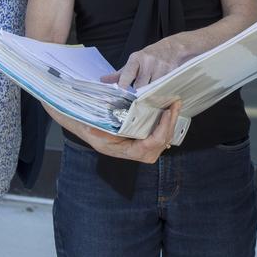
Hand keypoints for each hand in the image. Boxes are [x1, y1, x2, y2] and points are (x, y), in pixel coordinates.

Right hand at [44, 101, 180, 163]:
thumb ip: (104, 128)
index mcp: (122, 150)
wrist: (80, 123)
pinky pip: (156, 136)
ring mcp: (136, 147)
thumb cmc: (87, 124)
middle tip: (175, 105)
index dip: (160, 131)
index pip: (148, 147)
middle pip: (159, 145)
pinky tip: (168, 111)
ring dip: (170, 124)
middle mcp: (131, 151)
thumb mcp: (93, 125)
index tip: (166, 113)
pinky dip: (164, 124)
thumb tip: (114, 125)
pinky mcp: (138, 139)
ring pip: (160, 141)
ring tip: (175, 106)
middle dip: (170, 125)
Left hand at [104, 37, 186, 88]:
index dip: (123, 86)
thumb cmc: (150, 57)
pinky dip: (162, 91)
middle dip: (139, 92)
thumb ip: (120, 73)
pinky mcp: (171, 73)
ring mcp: (160, 67)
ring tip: (154, 88)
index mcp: (135, 59)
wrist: (173, 48)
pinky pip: (164, 88)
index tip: (120, 93)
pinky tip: (163, 87)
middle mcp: (147, 62)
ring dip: (152, 92)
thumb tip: (103, 80)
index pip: (127, 74)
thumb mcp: (134, 62)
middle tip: (141, 92)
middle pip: (140, 87)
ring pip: (152, 89)